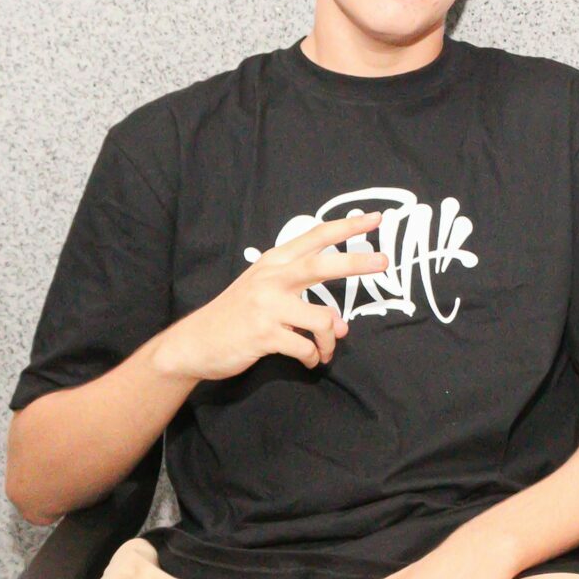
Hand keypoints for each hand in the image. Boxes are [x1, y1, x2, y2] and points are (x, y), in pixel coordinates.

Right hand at [150, 212, 386, 381]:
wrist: (194, 343)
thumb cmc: (236, 315)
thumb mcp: (263, 290)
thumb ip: (302, 299)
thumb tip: (341, 322)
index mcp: (274, 263)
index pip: (315, 236)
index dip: (347, 227)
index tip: (375, 218)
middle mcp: (271, 278)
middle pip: (322, 265)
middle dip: (356, 262)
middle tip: (384, 261)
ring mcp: (267, 306)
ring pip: (322, 320)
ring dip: (330, 340)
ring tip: (324, 350)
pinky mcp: (264, 334)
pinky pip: (306, 348)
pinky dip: (313, 357)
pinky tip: (309, 361)